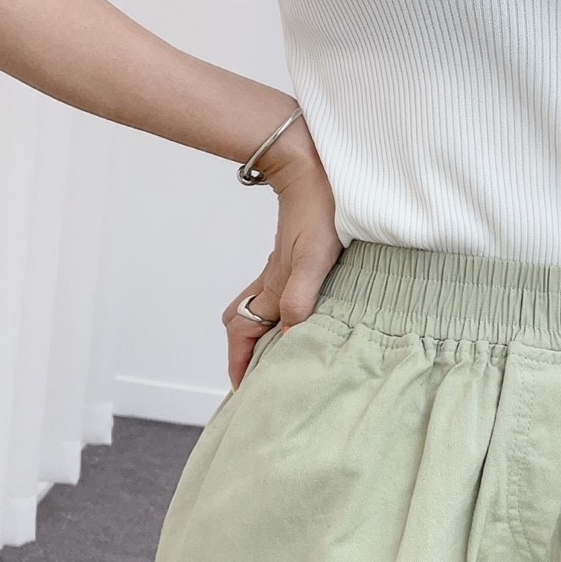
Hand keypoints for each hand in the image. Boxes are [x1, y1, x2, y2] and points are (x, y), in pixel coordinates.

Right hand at [221, 151, 342, 389]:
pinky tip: (293, 320)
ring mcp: (278, 271)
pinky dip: (273, 317)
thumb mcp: (316, 259)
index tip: (242, 390)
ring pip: (255, 310)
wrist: (312, 171)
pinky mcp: (289, 261)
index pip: (243, 333)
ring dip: (256, 335)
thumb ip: (302, 299)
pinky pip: (272, 297)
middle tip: (254, 378)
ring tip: (271, 358)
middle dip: (242, 353)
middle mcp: (270, 283)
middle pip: (240, 324)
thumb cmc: (320, 212)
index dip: (240, 364)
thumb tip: (290, 338)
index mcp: (273, 288)